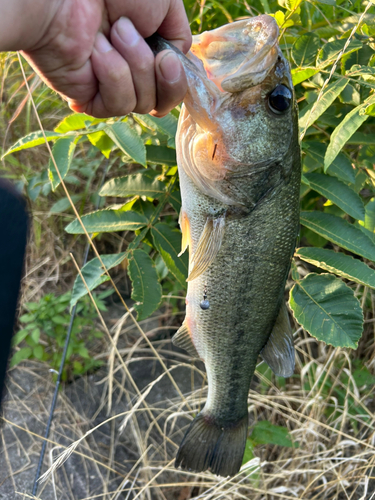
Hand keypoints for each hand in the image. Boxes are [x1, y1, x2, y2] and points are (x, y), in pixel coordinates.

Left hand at [18, 0, 190, 117]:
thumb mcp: (165, 3)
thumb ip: (179, 36)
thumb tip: (175, 61)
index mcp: (149, 49)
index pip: (173, 84)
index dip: (177, 79)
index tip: (170, 59)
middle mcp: (132, 71)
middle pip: (164, 101)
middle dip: (162, 74)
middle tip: (139, 39)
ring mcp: (111, 86)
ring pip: (145, 103)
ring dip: (135, 65)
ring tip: (111, 33)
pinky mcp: (91, 99)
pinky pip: (120, 105)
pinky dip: (113, 76)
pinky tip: (96, 52)